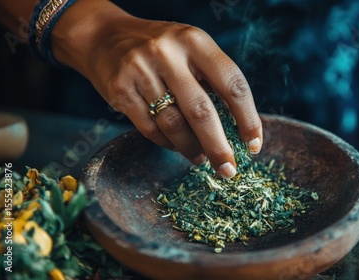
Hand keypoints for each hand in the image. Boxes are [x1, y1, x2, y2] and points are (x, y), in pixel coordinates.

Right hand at [51, 1, 262, 177]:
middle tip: (229, 169)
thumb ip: (212, 80)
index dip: (248, 118)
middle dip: (219, 146)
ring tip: (202, 158)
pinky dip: (168, 143)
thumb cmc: (161, 49)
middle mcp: (168, 53)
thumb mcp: (191, 49)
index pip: (233, 83)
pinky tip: (177, 146)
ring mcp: (140, 71)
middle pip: (202, 111)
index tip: (254, 144)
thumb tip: (239, 129)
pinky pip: (150, 129)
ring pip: (174, 124)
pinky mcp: (120, 90)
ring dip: (192, 149)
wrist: (105, 36)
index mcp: (195, 41)